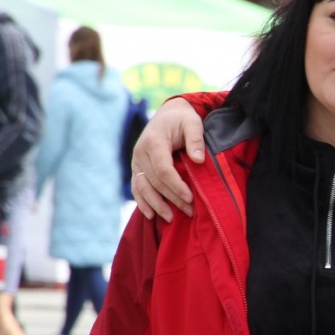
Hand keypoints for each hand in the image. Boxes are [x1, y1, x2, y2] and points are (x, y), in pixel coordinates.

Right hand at [131, 98, 202, 222]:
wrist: (167, 115)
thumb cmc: (182, 120)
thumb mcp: (193, 123)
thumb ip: (196, 139)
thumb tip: (198, 160)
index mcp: (154, 141)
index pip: (163, 169)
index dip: (176, 185)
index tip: (190, 198)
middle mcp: (140, 152)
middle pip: (155, 181)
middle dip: (172, 199)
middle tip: (190, 212)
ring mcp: (136, 161)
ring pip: (143, 188)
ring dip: (156, 205)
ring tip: (171, 219)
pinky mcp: (137, 168)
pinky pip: (137, 187)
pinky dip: (142, 202)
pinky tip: (151, 215)